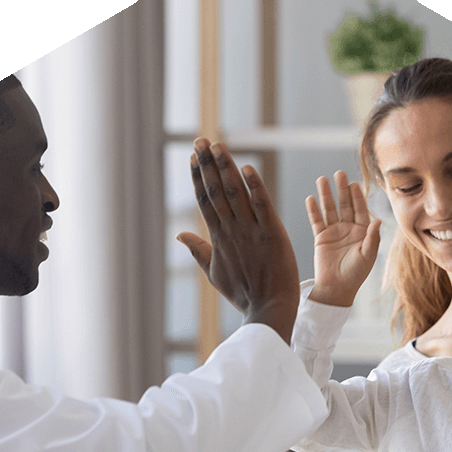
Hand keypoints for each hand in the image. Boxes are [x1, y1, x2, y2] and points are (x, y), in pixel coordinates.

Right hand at [177, 139, 299, 344]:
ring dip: (226, 168)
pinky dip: (255, 187)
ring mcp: (251, 231)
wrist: (269, 310)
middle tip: (200, 140)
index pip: (205, 201)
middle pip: (216, 191)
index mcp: (218, 238)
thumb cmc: (244, 294)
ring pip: (235, 193)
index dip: (198, 177)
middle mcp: (232, 230)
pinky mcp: (272, 234)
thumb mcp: (215, 273)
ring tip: (217, 146)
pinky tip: (247, 167)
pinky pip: (262, 206)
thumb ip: (198, 251)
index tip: (192, 157)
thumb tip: (179, 235)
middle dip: (206, 164)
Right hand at [306, 170, 380, 306]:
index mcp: (363, 231)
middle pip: (345, 205)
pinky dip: (313, 210)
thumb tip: (377, 221)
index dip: (357, 197)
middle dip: (342, 190)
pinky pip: (316, 221)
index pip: (360, 210)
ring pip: (329, 209)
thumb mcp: (367, 256)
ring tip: (322, 179)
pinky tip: (311, 198)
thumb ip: (372, 238)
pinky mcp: (321, 237)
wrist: (336, 288)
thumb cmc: (355, 274)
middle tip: (339, 174)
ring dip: (326, 195)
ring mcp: (334, 232)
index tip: (354, 184)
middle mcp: (348, 228)